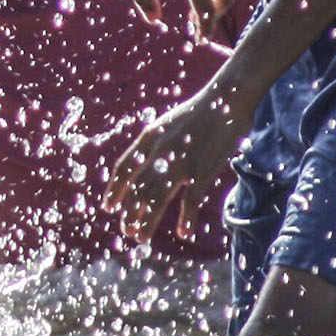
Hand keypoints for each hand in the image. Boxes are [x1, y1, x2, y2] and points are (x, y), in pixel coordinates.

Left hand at [110, 81, 247, 237]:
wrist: (227, 98)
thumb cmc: (200, 111)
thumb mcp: (168, 123)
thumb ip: (155, 144)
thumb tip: (145, 164)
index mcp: (149, 138)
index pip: (123, 168)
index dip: (114, 189)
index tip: (108, 206)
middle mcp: (159, 152)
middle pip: (137, 189)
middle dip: (129, 212)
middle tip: (127, 230)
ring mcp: (180, 163)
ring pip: (155, 199)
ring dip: (146, 221)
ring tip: (140, 237)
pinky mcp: (202, 171)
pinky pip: (190, 201)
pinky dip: (185, 219)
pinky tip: (183, 233)